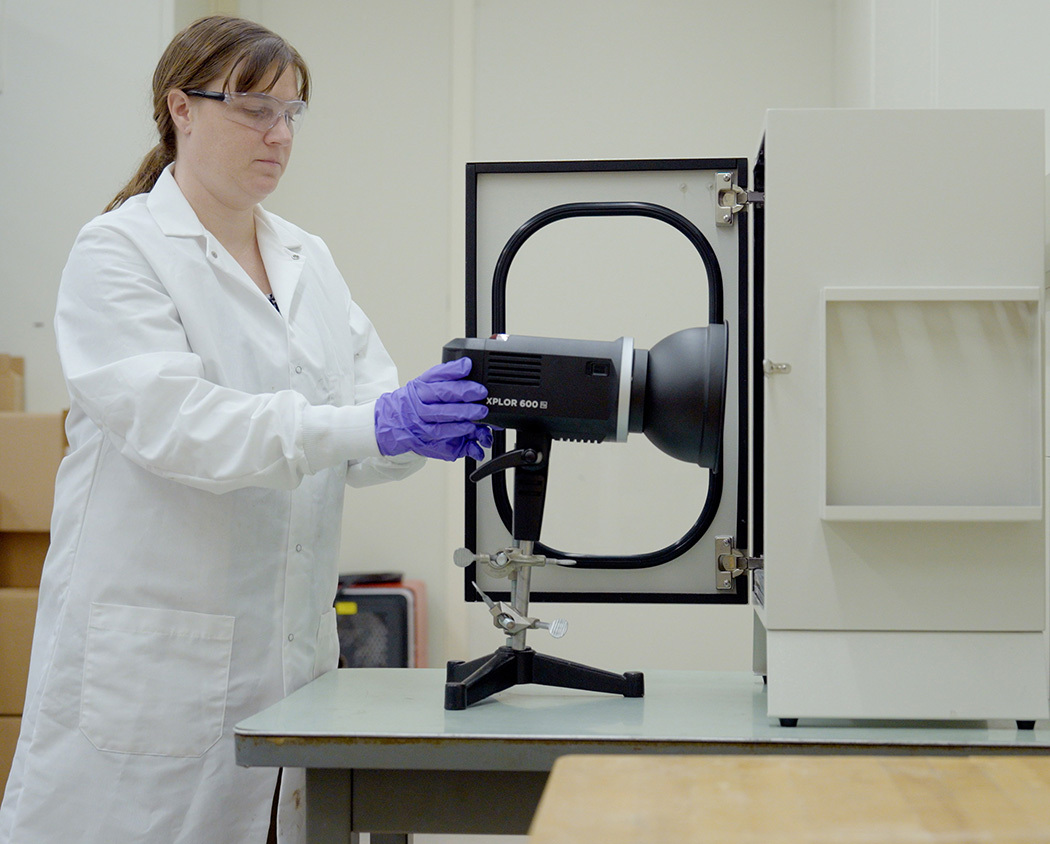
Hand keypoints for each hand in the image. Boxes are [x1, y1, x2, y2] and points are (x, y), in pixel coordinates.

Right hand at [375, 357, 492, 460]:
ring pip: (442, 415)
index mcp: (419, 386)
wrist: (387, 424)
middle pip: (442, 394)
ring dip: (464, 413)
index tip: (468, 366)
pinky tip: (469, 428)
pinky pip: (442, 433)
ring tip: (480, 411)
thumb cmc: (409, 404)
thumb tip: (465, 367)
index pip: (436, 375)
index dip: (453, 370)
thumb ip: (442, 378)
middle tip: (481, 392)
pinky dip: (457, 430)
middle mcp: (418, 401)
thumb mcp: (421, 386)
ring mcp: (419, 420)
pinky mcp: (423, 436)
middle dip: (464, 392)